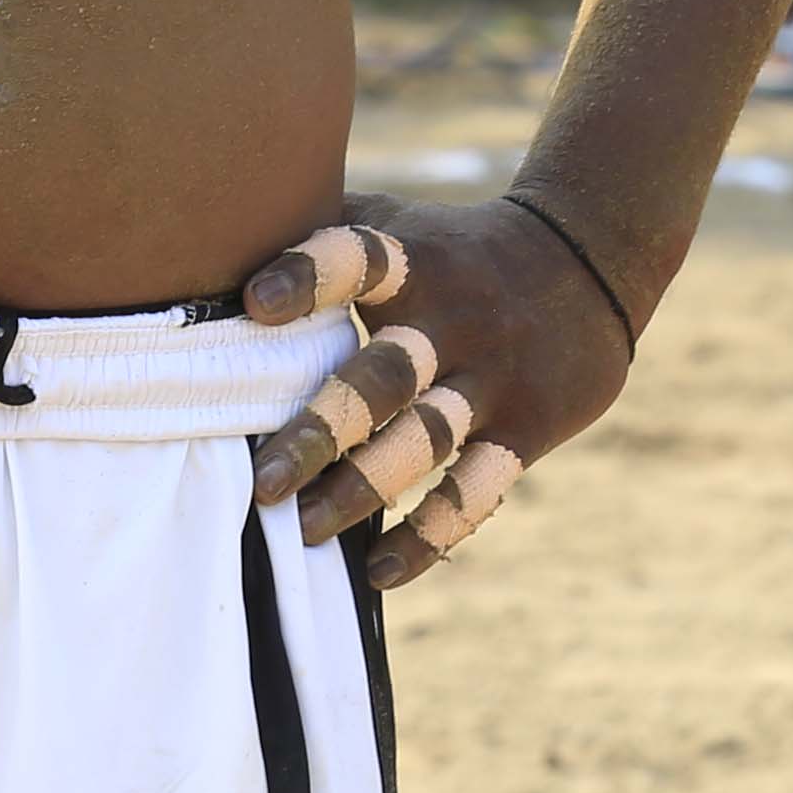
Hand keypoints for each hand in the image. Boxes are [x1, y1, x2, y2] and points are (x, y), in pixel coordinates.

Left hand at [232, 192, 641, 589]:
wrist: (586, 264)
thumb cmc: (451, 248)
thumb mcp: (396, 221)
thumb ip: (317, 231)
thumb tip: (206, 244)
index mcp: (414, 259)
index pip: (358, 258)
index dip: (308, 276)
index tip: (255, 303)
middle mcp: (455, 318)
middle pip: (384, 378)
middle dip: (322, 431)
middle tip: (263, 484)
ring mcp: (495, 377)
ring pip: (426, 442)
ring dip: (364, 492)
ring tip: (305, 531)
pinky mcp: (527, 428)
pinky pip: (476, 490)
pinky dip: (430, 535)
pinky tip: (379, 571)